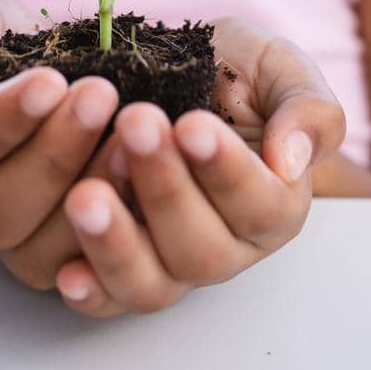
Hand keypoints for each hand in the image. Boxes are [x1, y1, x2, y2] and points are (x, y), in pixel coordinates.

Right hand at [0, 0, 131, 289]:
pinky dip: (113, 228)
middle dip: (52, 155)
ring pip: (32, 250)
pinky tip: (143, 176)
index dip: (0, 123)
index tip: (51, 81)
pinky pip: (74, 265)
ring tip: (129, 138)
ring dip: (86, 192)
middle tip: (100, 96)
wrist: (23, 70)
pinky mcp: (46, 252)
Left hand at [53, 15, 345, 317]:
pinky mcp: (116, 266)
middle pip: (201, 251)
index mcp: (274, 203)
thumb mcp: (279, 69)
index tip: (192, 124)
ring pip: (150, 285)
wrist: (175, 70)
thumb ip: (306, 107)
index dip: (225, 171)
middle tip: (135, 124)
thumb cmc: (232, 71)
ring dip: (117, 243)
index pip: (260, 206)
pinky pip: (105, 300)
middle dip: (164, 189)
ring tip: (85, 196)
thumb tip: (292, 159)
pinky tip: (65, 272)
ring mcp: (168, 263)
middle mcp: (225, 247)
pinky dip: (88, 290)